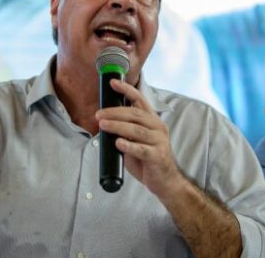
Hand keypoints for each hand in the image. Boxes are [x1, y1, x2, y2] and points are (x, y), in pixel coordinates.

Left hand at [94, 79, 183, 197]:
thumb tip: (103, 123)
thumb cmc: (147, 159)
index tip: (113, 82)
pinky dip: (129, 146)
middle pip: (135, 114)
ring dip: (117, 126)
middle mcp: (158, 127)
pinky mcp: (157, 156)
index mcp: (152, 120)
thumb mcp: (136, 140)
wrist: (165, 181)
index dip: (127, 89)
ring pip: (137, 130)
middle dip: (115, 112)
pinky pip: (142, 149)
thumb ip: (124, 130)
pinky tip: (118, 143)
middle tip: (99, 114)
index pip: (140, 100)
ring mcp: (159, 141)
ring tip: (103, 125)